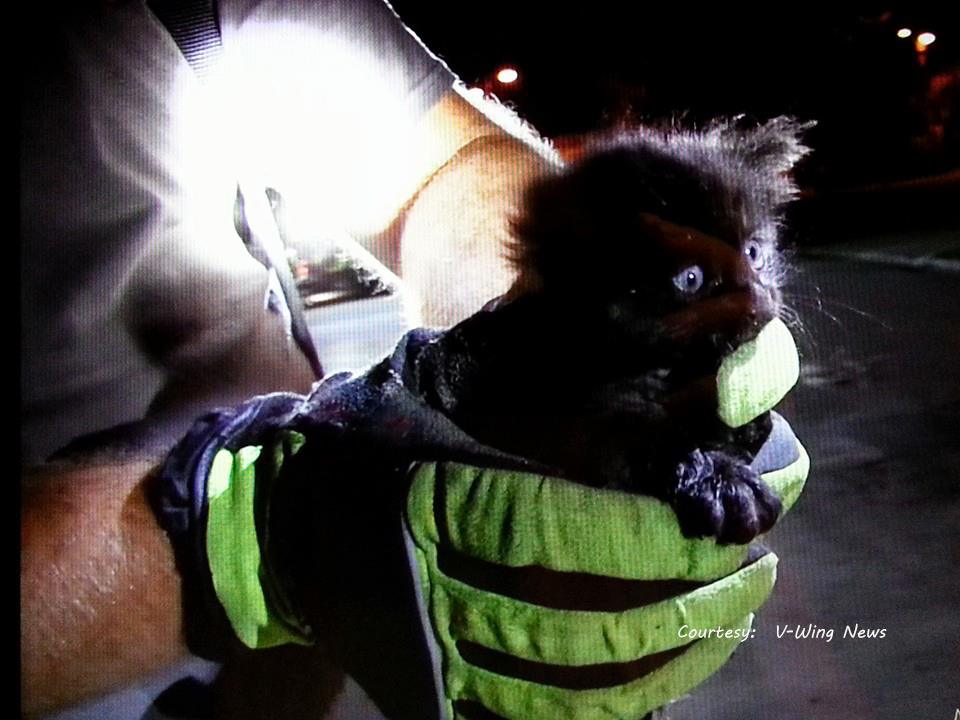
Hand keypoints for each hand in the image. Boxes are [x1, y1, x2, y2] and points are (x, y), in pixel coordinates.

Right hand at [152, 309, 806, 718]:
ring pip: (561, 692)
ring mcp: (425, 657)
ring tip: (727, 625)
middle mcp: (425, 588)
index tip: (712, 524)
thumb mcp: (420, 383)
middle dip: (677, 610)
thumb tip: (616, 310)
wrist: (270, 530)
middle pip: (571, 629)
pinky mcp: (425, 696)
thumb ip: (509, 351)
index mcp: (426, 501)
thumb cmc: (356, 444)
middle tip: (750, 575)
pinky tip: (661, 683)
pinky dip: (603, 711)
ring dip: (659, 665)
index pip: (550, 531)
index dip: (642, 538)